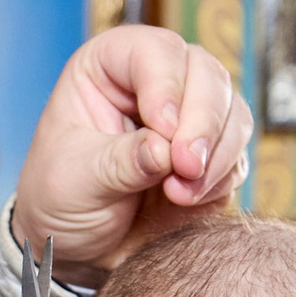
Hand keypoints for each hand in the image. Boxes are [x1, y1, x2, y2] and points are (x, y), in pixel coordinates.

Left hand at [14, 27, 253, 277]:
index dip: (166, 85)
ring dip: (217, 155)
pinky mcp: (210, 157)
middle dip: (203, 122)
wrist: (75, 245)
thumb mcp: (74, 179)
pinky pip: (236, 157)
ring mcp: (189, 118)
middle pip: (207, 74)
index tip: (164, 130)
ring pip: (233, 113)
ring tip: (180, 193)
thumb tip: (164, 150)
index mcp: (110, 66)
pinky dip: (221, 180)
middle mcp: (156, 82)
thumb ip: (120, 162)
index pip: (155, 51)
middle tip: (186, 166)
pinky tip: (186, 201)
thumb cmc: (59, 198)